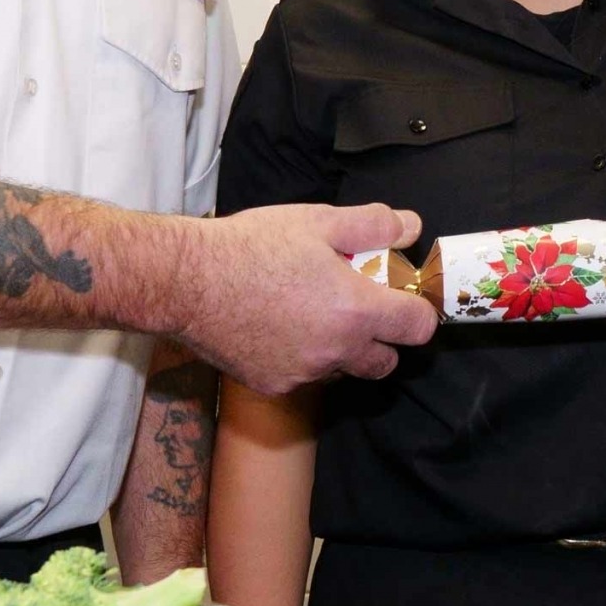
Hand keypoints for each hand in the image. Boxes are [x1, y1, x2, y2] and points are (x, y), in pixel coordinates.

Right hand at [170, 204, 436, 392]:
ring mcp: (303, 373)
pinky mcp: (273, 384)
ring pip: (341, 370)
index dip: (418, 311)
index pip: (418, 328)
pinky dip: (299, 357)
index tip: (401, 297)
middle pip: (385, 362)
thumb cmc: (252, 245)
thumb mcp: (318, 221)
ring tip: (310, 312)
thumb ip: (373, 225)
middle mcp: (335, 351)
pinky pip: (302, 376)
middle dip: (382, 340)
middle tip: (358, 307)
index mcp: (356, 311)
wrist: (186, 281)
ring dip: (339, 349)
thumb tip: (410, 227)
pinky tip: (276, 326)